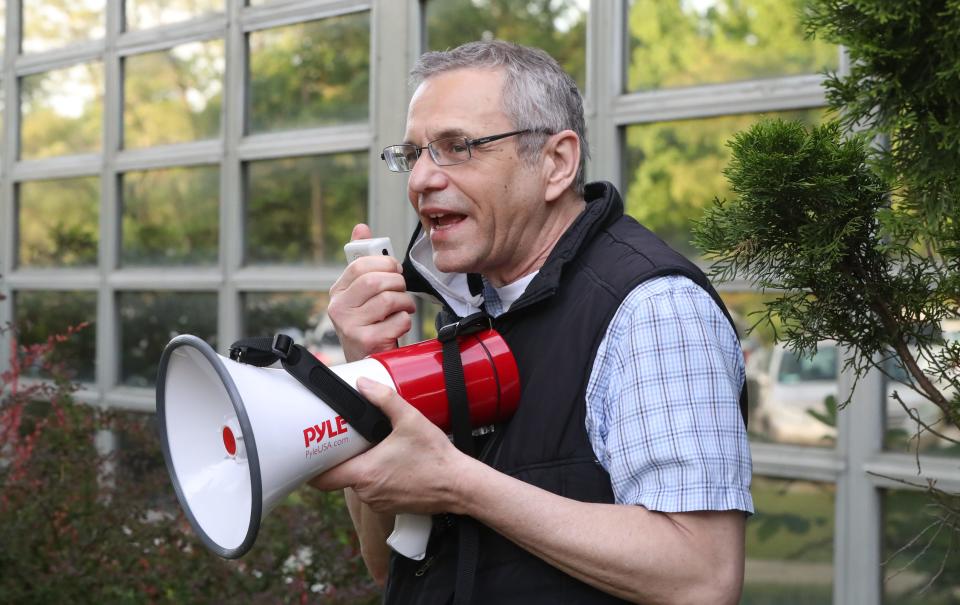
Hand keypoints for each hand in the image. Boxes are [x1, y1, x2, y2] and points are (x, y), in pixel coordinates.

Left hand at [309, 377, 469, 515]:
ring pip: (358, 485)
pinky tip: (392, 464)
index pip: (322, 480)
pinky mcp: (391, 506)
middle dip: (343, 460)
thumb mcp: (410, 420)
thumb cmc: (435, 457)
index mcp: (365, 473)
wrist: (459, 485)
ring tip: (375, 450)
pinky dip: (377, 479)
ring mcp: (379, 503)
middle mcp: (367, 492)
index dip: (312, 468)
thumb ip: (384, 399)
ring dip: (362, 470)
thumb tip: (364, 383)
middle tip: (349, 442)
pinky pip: (374, 492)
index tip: (312, 455)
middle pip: (341, 478)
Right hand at [328, 224, 415, 361]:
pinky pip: (398, 320)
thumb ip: (362, 259)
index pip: (360, 264)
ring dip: (405, 302)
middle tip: (402, 290)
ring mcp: (350, 326)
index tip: (395, 270)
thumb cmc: (368, 322)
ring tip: (403, 308)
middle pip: (376, 280)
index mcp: (337, 291)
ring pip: (389, 299)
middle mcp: (339, 308)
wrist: (366, 360)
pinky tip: (398, 326)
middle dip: (397, 283)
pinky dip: (405, 321)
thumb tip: (361, 228)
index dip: (385, 263)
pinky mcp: (366, 341)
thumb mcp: (361, 292)